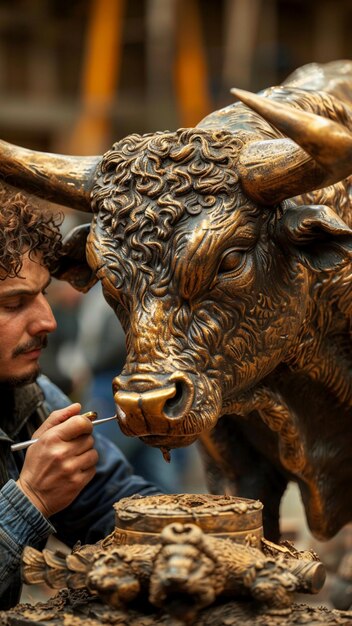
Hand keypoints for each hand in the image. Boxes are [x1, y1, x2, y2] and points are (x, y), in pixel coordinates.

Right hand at [16, 403, 98, 517]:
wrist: (31, 496)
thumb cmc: (36, 463)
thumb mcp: (39, 437)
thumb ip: (58, 418)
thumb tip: (77, 407)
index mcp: (52, 438)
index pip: (81, 423)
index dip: (86, 423)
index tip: (83, 427)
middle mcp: (62, 453)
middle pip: (89, 438)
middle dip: (84, 441)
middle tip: (73, 447)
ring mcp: (71, 469)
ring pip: (93, 453)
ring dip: (86, 455)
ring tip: (73, 459)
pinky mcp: (77, 482)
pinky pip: (93, 468)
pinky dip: (86, 468)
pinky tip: (74, 470)